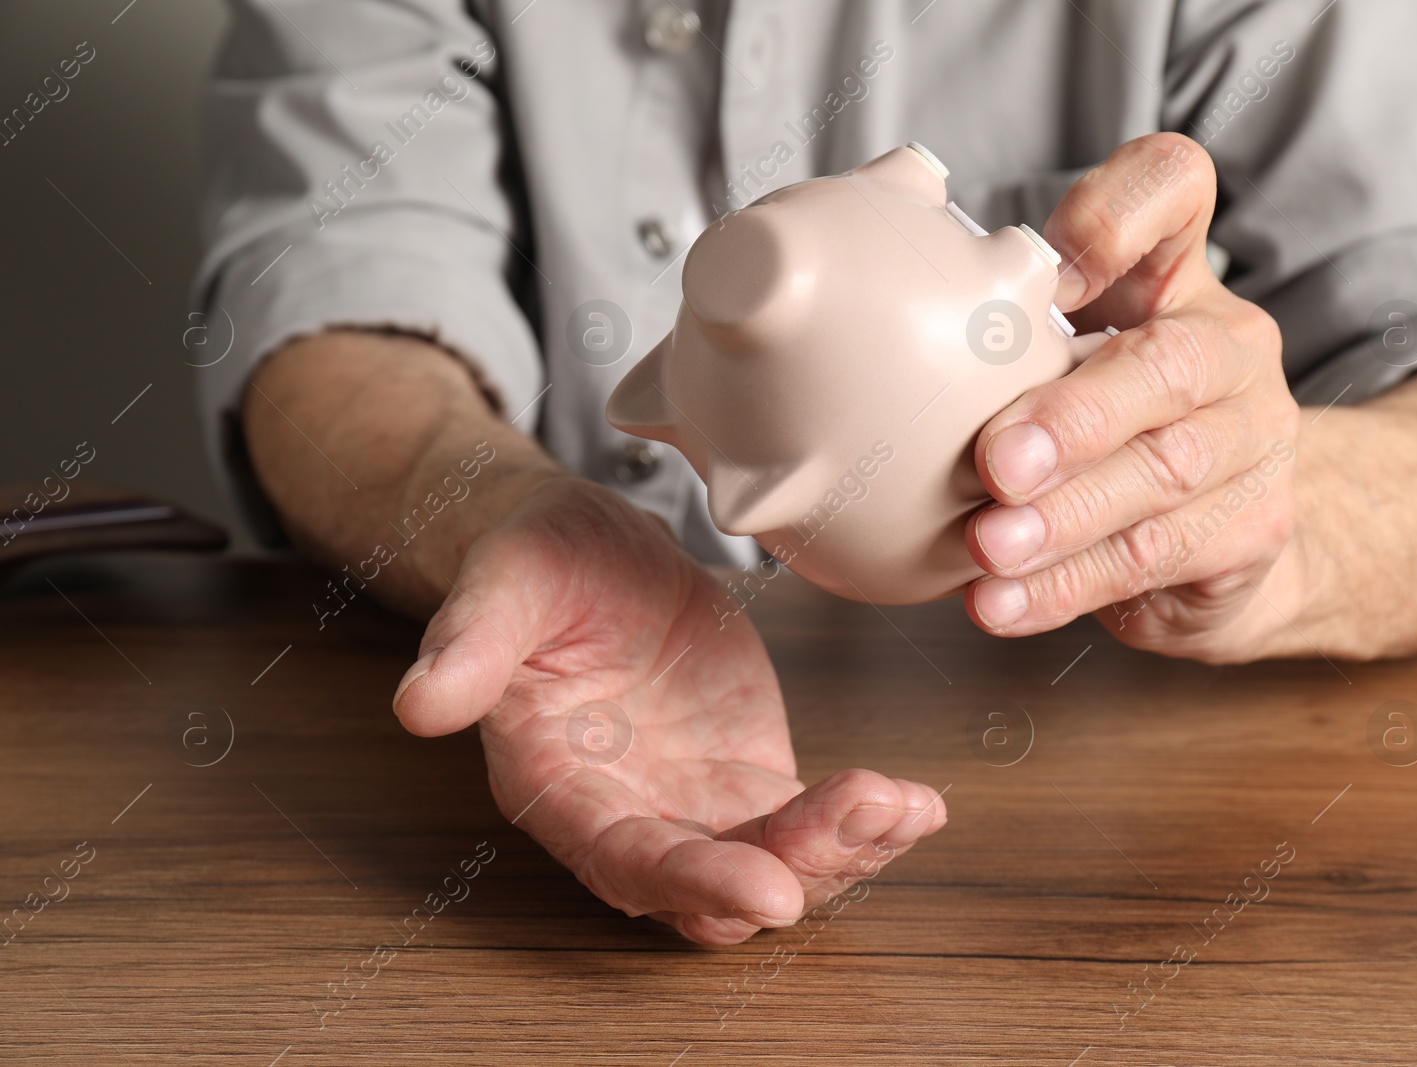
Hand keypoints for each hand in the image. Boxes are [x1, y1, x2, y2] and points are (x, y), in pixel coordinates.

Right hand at [392, 476, 947, 943]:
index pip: (624, 860)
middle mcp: (629, 814)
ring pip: (774, 866)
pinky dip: (865, 823)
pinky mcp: (747, 776)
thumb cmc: (533, 564)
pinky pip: (809, 821)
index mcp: (558, 785)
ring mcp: (694, 804)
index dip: (695, 883)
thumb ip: (469, 647)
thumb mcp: (501, 585)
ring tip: (904, 806)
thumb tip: (420, 704)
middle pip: (714, 886)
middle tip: (866, 819)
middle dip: (796, 868)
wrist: (586, 546)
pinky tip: (918, 805)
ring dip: (844, 851)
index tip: (770, 890)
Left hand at [965, 133, 1303, 661]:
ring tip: (990, 546)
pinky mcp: (1250, 529)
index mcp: (1171, 277)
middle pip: (1173, 360)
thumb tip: (827, 324)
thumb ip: (988, 334)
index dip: (1120, 211)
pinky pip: (1152, 558)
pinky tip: (1001, 602)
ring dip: (1065, 515)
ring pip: (1163, 473)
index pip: (1173, 188)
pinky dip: (1067, 586)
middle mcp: (1228, 346)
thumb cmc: (1107, 429)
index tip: (1053, 267)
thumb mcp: (1059, 361)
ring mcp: (1252, 439)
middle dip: (1079, 414)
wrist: (1219, 544)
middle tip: (996, 460)